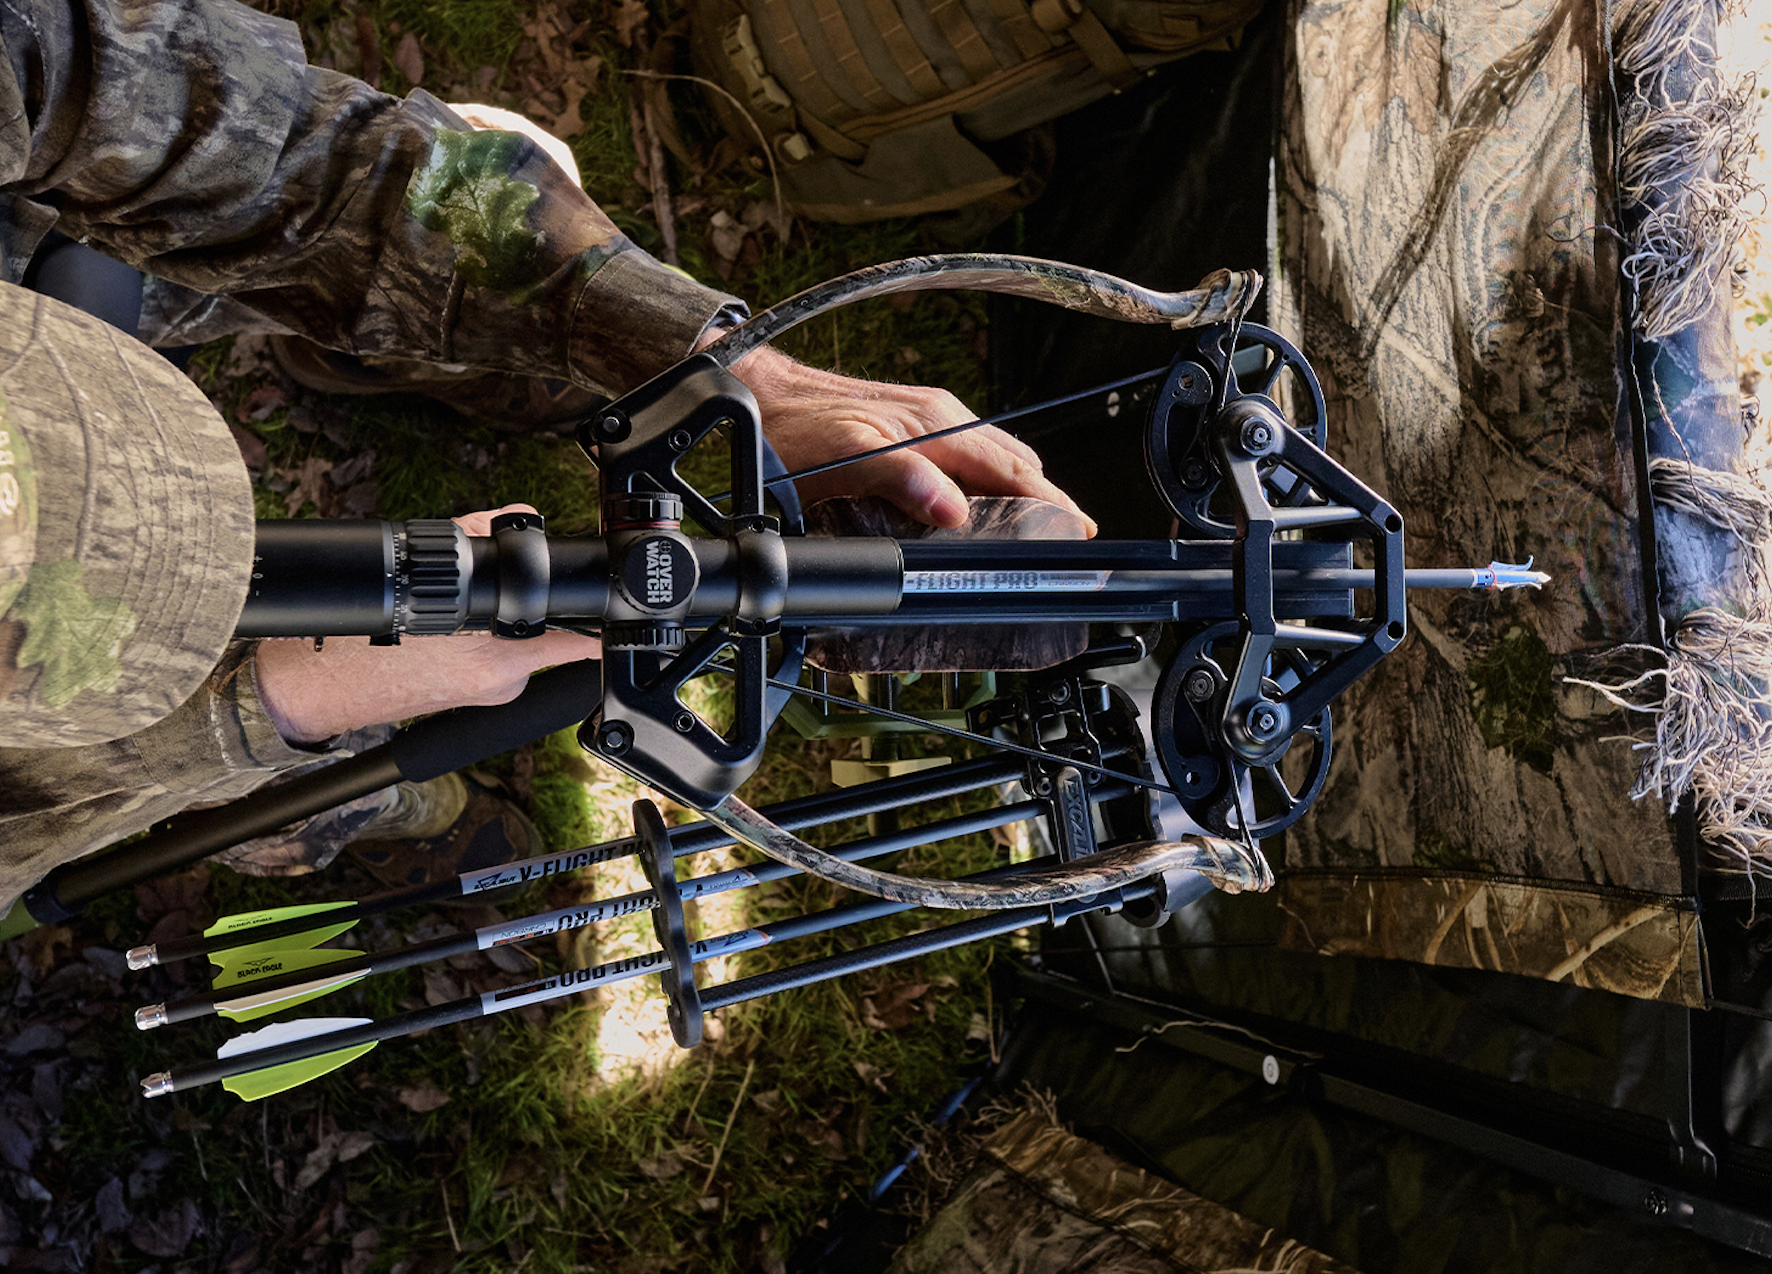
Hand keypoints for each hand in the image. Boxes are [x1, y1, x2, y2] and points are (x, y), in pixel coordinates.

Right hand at [255, 505, 600, 744]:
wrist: (309, 690)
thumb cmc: (353, 636)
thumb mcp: (417, 567)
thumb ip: (474, 536)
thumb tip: (515, 516)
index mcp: (496, 656)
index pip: (581, 640)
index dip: (594, 614)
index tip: (606, 601)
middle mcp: (499, 683)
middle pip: (551, 633)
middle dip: (538, 605)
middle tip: (506, 585)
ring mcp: (486, 698)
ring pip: (523, 646)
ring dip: (507, 624)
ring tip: (461, 611)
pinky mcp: (469, 704)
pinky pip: (498, 664)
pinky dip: (485, 643)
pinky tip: (451, 634)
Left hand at [726, 345, 1095, 534]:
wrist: (754, 393)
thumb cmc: (792, 425)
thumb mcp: (846, 457)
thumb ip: (902, 479)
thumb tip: (952, 508)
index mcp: (937, 426)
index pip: (1014, 471)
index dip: (1051, 505)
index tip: (1076, 535)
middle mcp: (940, 418)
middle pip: (1015, 465)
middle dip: (1046, 503)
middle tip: (1064, 545)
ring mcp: (927, 420)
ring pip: (994, 459)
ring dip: (1019, 493)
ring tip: (1034, 532)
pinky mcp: (910, 426)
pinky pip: (969, 456)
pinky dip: (989, 483)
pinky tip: (980, 504)